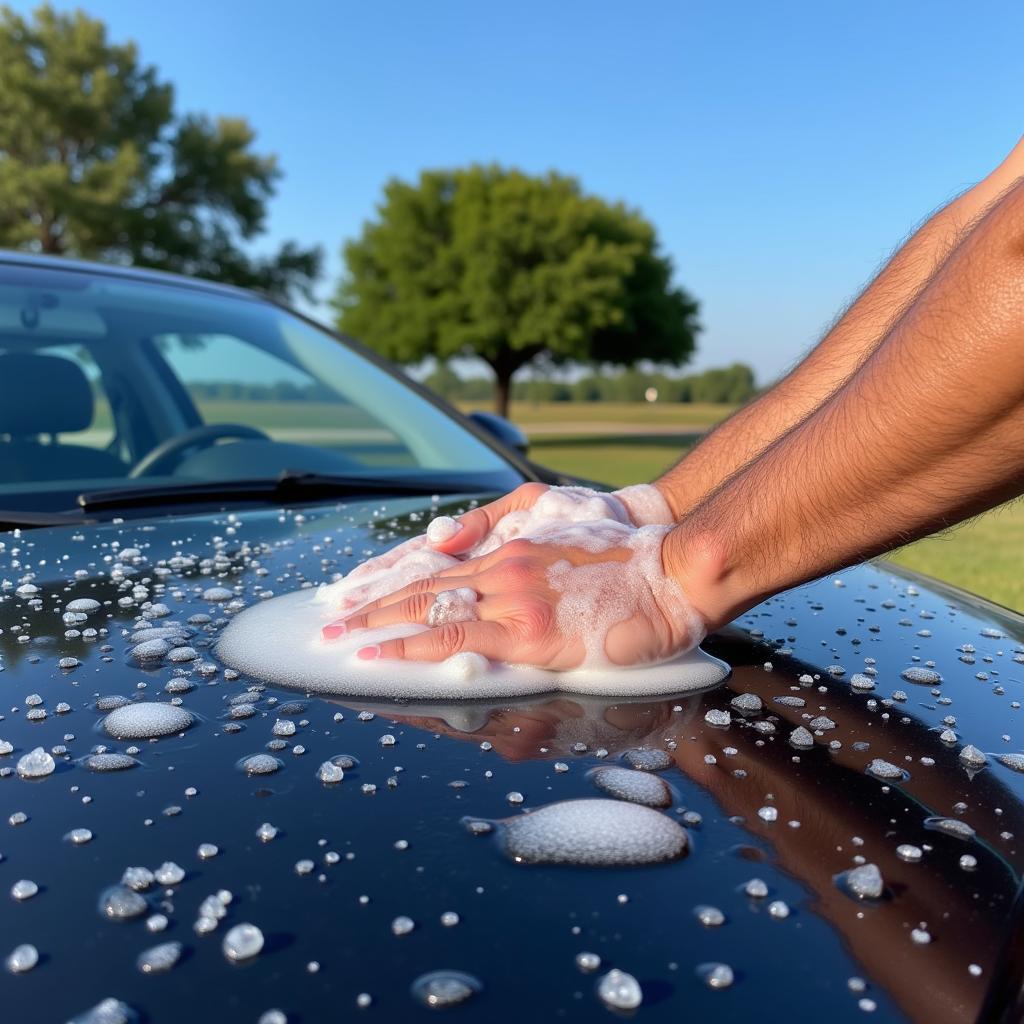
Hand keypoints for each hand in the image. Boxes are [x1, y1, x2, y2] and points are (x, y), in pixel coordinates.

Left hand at [323, 526, 704, 670]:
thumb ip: (502, 525)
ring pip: (427, 615)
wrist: (673, 571)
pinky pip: (457, 646)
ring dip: (377, 629)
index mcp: (509, 547)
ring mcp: (512, 600)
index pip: (434, 565)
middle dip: (369, 608)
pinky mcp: (529, 635)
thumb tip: (448, 539)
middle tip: (328, 625)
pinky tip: (381, 660)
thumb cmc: (625, 547)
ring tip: (339, 642)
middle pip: (420, 588)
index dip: (390, 580)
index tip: (355, 595)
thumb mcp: (559, 512)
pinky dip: (412, 652)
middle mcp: (501, 569)